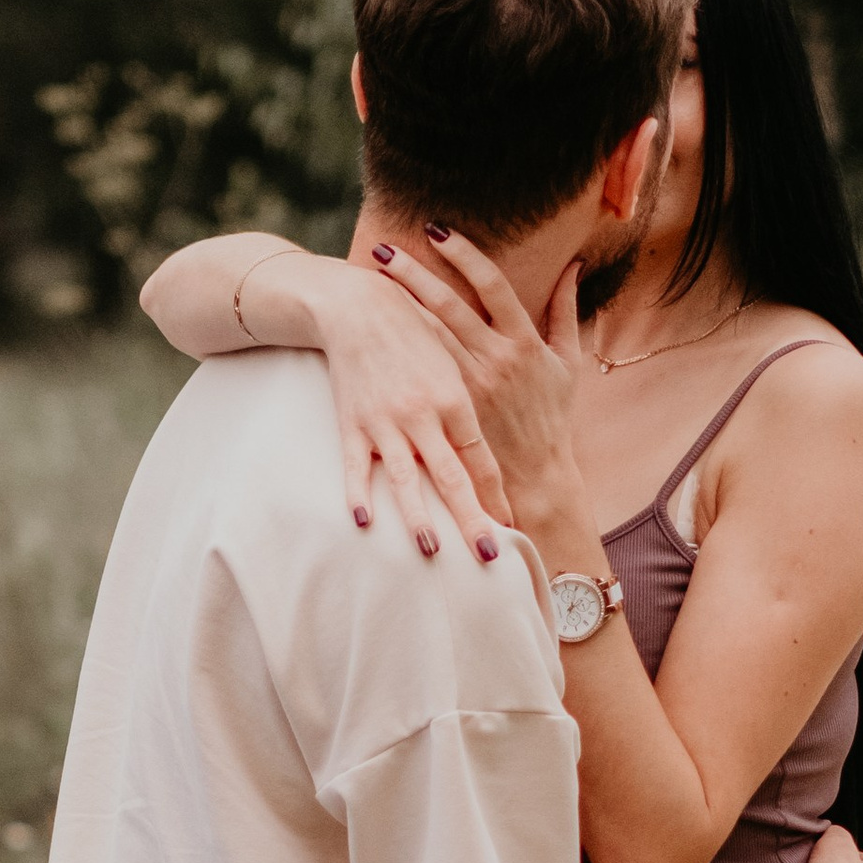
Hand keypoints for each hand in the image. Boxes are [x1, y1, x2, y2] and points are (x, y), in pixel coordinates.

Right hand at [317, 258, 512, 557]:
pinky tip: (364, 521)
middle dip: (471, 519)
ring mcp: (385, 421)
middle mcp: (423, 415)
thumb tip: (491, 448)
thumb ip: (470, 406)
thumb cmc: (414, 334)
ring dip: (418, 516)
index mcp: (455, 400)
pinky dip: (359, 493)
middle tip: (488, 555)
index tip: (510, 526)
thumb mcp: (453, 362)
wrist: (360, 307)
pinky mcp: (352, 422)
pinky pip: (356, 466)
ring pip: (404, 478)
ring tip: (431, 548)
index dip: (495, 496)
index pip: (480, 460)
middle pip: (451, 477)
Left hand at [367, 229, 589, 534]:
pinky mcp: (449, 409)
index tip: (438, 231)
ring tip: (370, 280)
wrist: (536, 478)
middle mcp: (493, 360)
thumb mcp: (567, 362)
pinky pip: (419, 369)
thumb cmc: (552, 417)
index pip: (491, 284)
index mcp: (523, 343)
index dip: (463, 254)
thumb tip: (574, 266)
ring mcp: (468, 386)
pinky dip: (399, 343)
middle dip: (413, 272)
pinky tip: (377, 325)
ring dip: (398, 304)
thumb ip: (567, 310)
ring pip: (426, 334)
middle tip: (384, 248)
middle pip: (447, 304)